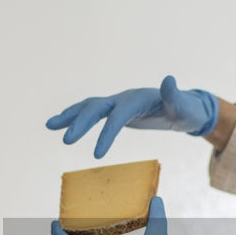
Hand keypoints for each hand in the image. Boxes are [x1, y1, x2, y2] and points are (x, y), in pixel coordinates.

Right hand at [46, 75, 218, 158]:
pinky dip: (76, 117)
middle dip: (81, 123)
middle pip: (97, 108)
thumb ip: (174, 96)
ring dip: (70, 116)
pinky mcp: (116, 110)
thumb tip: (169, 79)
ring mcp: (118, 102)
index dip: (107, 133)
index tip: (97, 155)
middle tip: (66, 141)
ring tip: (49, 125)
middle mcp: (124, 98)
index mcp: (138, 99)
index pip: (118, 116)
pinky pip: (93, 113)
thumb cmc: (186, 110)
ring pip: (89, 107)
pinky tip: (62, 124)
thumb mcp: (183, 107)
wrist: (184, 107)